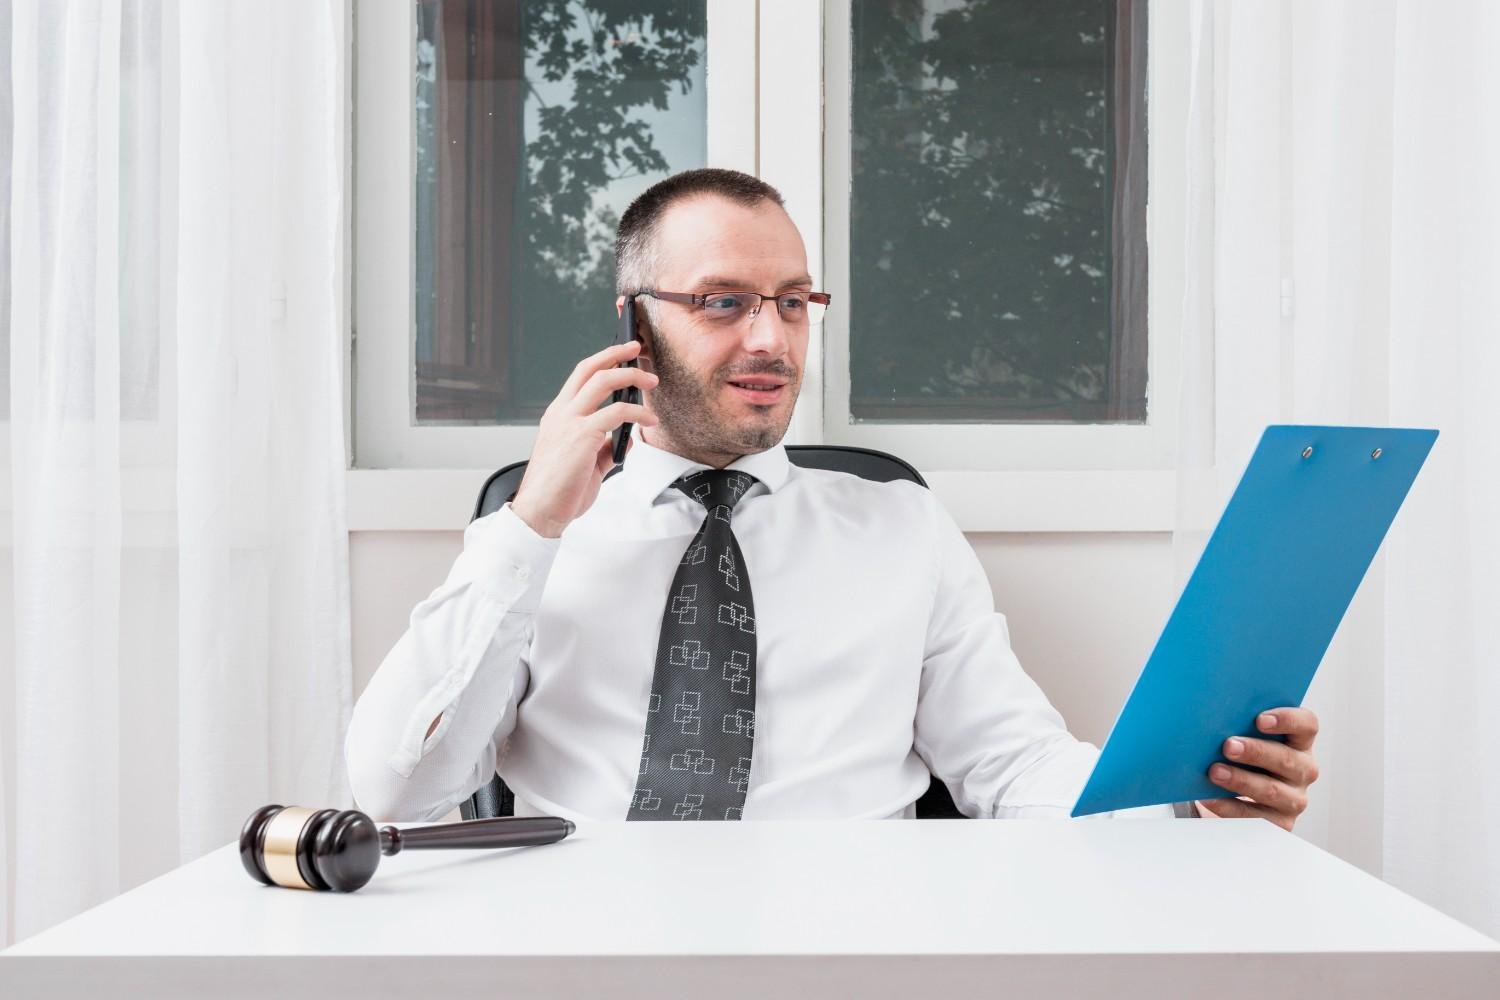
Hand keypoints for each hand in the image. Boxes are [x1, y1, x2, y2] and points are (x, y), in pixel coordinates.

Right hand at [510, 340, 658, 537]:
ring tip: (651, 380)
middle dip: (616, 354)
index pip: (580, 377)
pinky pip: (617, 412)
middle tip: (637, 349)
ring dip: (632, 376)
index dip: (602, 361)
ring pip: (602, 381)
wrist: (540, 513)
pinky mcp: (582, 436)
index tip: (622, 354)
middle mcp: (561, 413)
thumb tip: (625, 440)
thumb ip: (603, 449)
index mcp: (558, 416)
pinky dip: (638, 412)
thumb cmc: (559, 492)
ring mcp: (569, 422)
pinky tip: (650, 420)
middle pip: (589, 368)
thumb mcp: (585, 464)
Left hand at [1196, 707, 1319, 830]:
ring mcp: (1294, 798)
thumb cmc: (1240, 758)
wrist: (1233, 797)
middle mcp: (1303, 770)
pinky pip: (1256, 817)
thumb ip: (1239, 727)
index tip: (1260, 720)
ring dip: (1241, 780)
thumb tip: (1213, 719)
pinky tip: (1210, 798)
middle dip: (1256, 751)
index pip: (1307, 725)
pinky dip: (1230, 807)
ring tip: (1215, 772)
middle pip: (1287, 758)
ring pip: (1272, 789)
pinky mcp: (1280, 823)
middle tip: (1228, 746)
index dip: (1288, 720)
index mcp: (1299, 742)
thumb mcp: (1245, 739)